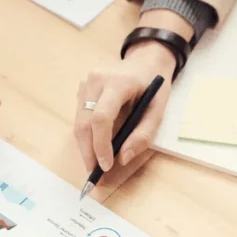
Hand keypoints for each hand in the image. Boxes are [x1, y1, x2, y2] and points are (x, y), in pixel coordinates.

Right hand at [74, 41, 175, 174]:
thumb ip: (143, 135)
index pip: (101, 117)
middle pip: (84, 122)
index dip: (101, 145)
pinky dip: (87, 135)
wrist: (145, 61)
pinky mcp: (82, 88)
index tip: (106, 166)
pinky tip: (96, 146)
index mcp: (119, 82)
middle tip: (95, 174)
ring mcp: (86, 82)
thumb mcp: (158, 110)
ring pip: (79, 121)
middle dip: (88, 151)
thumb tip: (123, 158)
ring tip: (95, 164)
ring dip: (85, 146)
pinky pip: (80, 116)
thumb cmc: (154, 86)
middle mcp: (97, 80)